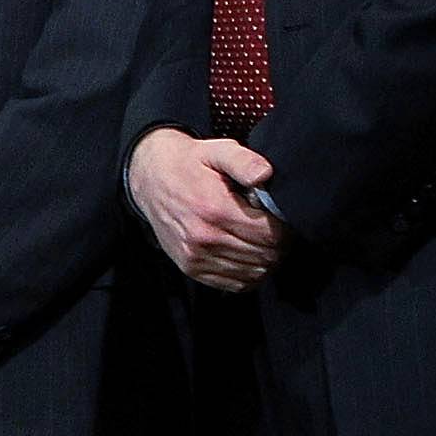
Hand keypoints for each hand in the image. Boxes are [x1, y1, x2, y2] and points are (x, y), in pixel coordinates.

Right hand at [127, 127, 284, 291]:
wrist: (150, 180)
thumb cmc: (189, 165)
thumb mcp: (217, 151)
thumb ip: (244, 161)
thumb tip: (265, 174)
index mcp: (215, 209)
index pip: (270, 234)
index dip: (286, 229)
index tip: (283, 219)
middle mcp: (204, 237)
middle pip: (264, 255)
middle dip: (279, 245)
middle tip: (277, 231)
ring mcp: (196, 256)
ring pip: (253, 272)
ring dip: (266, 260)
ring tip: (264, 243)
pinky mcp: (190, 267)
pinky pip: (235, 284)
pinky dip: (249, 274)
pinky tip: (249, 256)